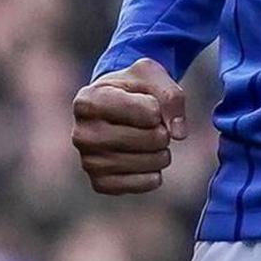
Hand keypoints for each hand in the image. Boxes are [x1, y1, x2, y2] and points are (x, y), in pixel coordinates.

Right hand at [71, 59, 186, 194]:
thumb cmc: (131, 89)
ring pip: (150, 163)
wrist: (110, 110)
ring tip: (149, 142)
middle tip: (151, 127)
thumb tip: (178, 134)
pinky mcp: (100, 183)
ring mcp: (88, 161)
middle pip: (152, 139)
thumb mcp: (151, 75)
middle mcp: (82, 134)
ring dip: (162, 153)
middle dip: (163, 132)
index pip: (149, 112)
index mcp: (88, 101)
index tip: (145, 104)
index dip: (159, 108)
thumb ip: (171, 96)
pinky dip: (154, 174)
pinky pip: (144, 184)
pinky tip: (145, 161)